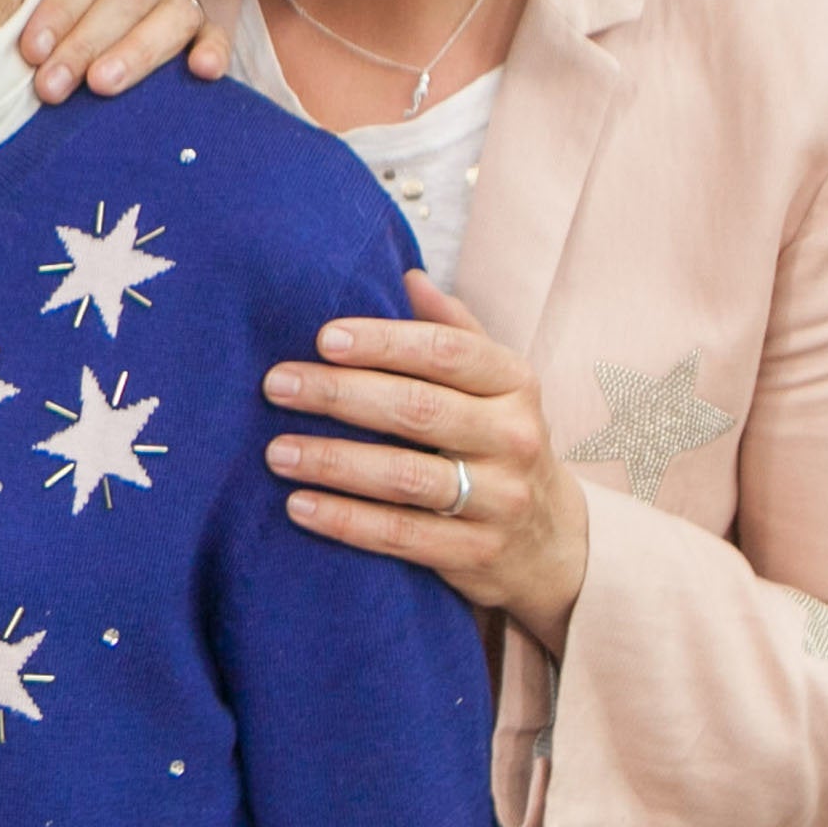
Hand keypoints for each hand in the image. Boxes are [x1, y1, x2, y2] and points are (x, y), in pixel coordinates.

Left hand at [20, 0, 225, 101]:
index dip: (61, 9)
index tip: (32, 49)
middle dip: (84, 45)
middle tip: (51, 84)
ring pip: (172, 18)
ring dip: (135, 55)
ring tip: (101, 84)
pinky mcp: (203, 24)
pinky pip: (215, 35)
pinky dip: (214, 51)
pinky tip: (203, 70)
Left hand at [263, 271, 590, 652]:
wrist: (552, 539)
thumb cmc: (498, 440)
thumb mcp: (492, 384)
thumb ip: (452, 330)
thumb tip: (405, 272)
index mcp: (513, 383)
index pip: (447, 351)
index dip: (383, 342)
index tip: (322, 338)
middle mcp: (514, 437)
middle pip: (418, 409)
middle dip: (339, 395)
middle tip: (276, 385)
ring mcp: (499, 498)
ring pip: (405, 475)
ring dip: (333, 461)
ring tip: (276, 450)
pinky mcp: (476, 554)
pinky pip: (401, 535)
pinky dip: (345, 521)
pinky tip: (298, 505)